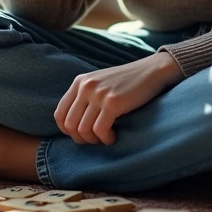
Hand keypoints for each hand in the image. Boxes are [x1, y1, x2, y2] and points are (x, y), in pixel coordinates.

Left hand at [54, 52, 183, 144]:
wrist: (152, 71)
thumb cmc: (127, 82)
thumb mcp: (100, 84)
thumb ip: (85, 98)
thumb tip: (73, 126)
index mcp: (79, 82)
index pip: (59, 114)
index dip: (68, 131)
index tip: (82, 135)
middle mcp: (85, 87)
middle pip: (70, 125)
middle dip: (81, 139)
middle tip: (96, 140)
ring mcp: (98, 94)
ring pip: (83, 130)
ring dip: (94, 140)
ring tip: (106, 138)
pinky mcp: (113, 102)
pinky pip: (100, 130)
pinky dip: (105, 139)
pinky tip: (114, 137)